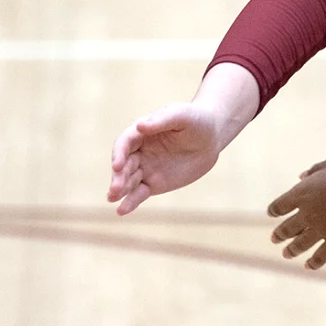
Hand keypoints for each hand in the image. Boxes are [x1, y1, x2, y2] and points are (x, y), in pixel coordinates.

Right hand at [109, 103, 229, 214]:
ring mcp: (145, 169)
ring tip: (113, 198)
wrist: (211, 138)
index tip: (117, 165)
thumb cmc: (196, 120)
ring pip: (128, 181)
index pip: (124, 143)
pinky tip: (122, 210)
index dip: (119, 154)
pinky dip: (130, 202)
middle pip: (123, 165)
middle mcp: (138, 152)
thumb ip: (162, 120)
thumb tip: (140, 126)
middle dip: (118, 176)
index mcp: (140, 133)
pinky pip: (139, 194)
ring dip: (120, 190)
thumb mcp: (182, 115)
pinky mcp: (153, 184)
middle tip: (116, 188)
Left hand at [267, 157, 325, 268]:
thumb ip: (314, 170)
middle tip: (275, 238)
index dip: (275, 209)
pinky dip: (314, 262)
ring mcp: (320, 230)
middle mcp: (307, 215)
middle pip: (288, 228)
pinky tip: (308, 265)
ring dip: (292, 250)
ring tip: (286, 254)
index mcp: (302, 194)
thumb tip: (302, 177)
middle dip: (280, 234)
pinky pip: (321, 256)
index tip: (272, 213)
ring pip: (300, 244)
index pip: (281, 205)